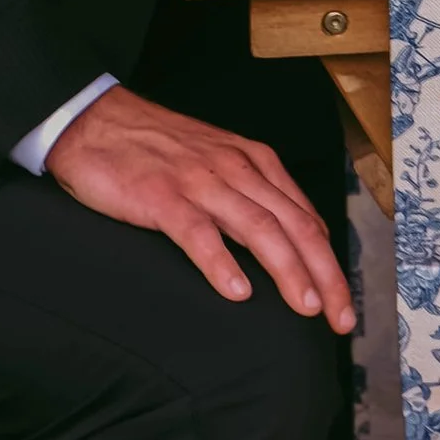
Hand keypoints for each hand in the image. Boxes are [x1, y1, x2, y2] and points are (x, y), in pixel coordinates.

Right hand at [46, 86, 353, 326]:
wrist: (96, 120)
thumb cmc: (158, 148)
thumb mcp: (220, 162)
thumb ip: (254, 197)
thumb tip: (291, 243)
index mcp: (256, 163)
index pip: (307, 220)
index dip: (331, 265)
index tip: (343, 303)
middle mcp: (237, 170)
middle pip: (295, 228)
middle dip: (325, 276)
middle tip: (341, 319)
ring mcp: (201, 182)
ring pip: (259, 230)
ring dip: (288, 271)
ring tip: (305, 307)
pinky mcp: (162, 196)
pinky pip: (198, 233)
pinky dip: (221, 263)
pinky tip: (237, 292)